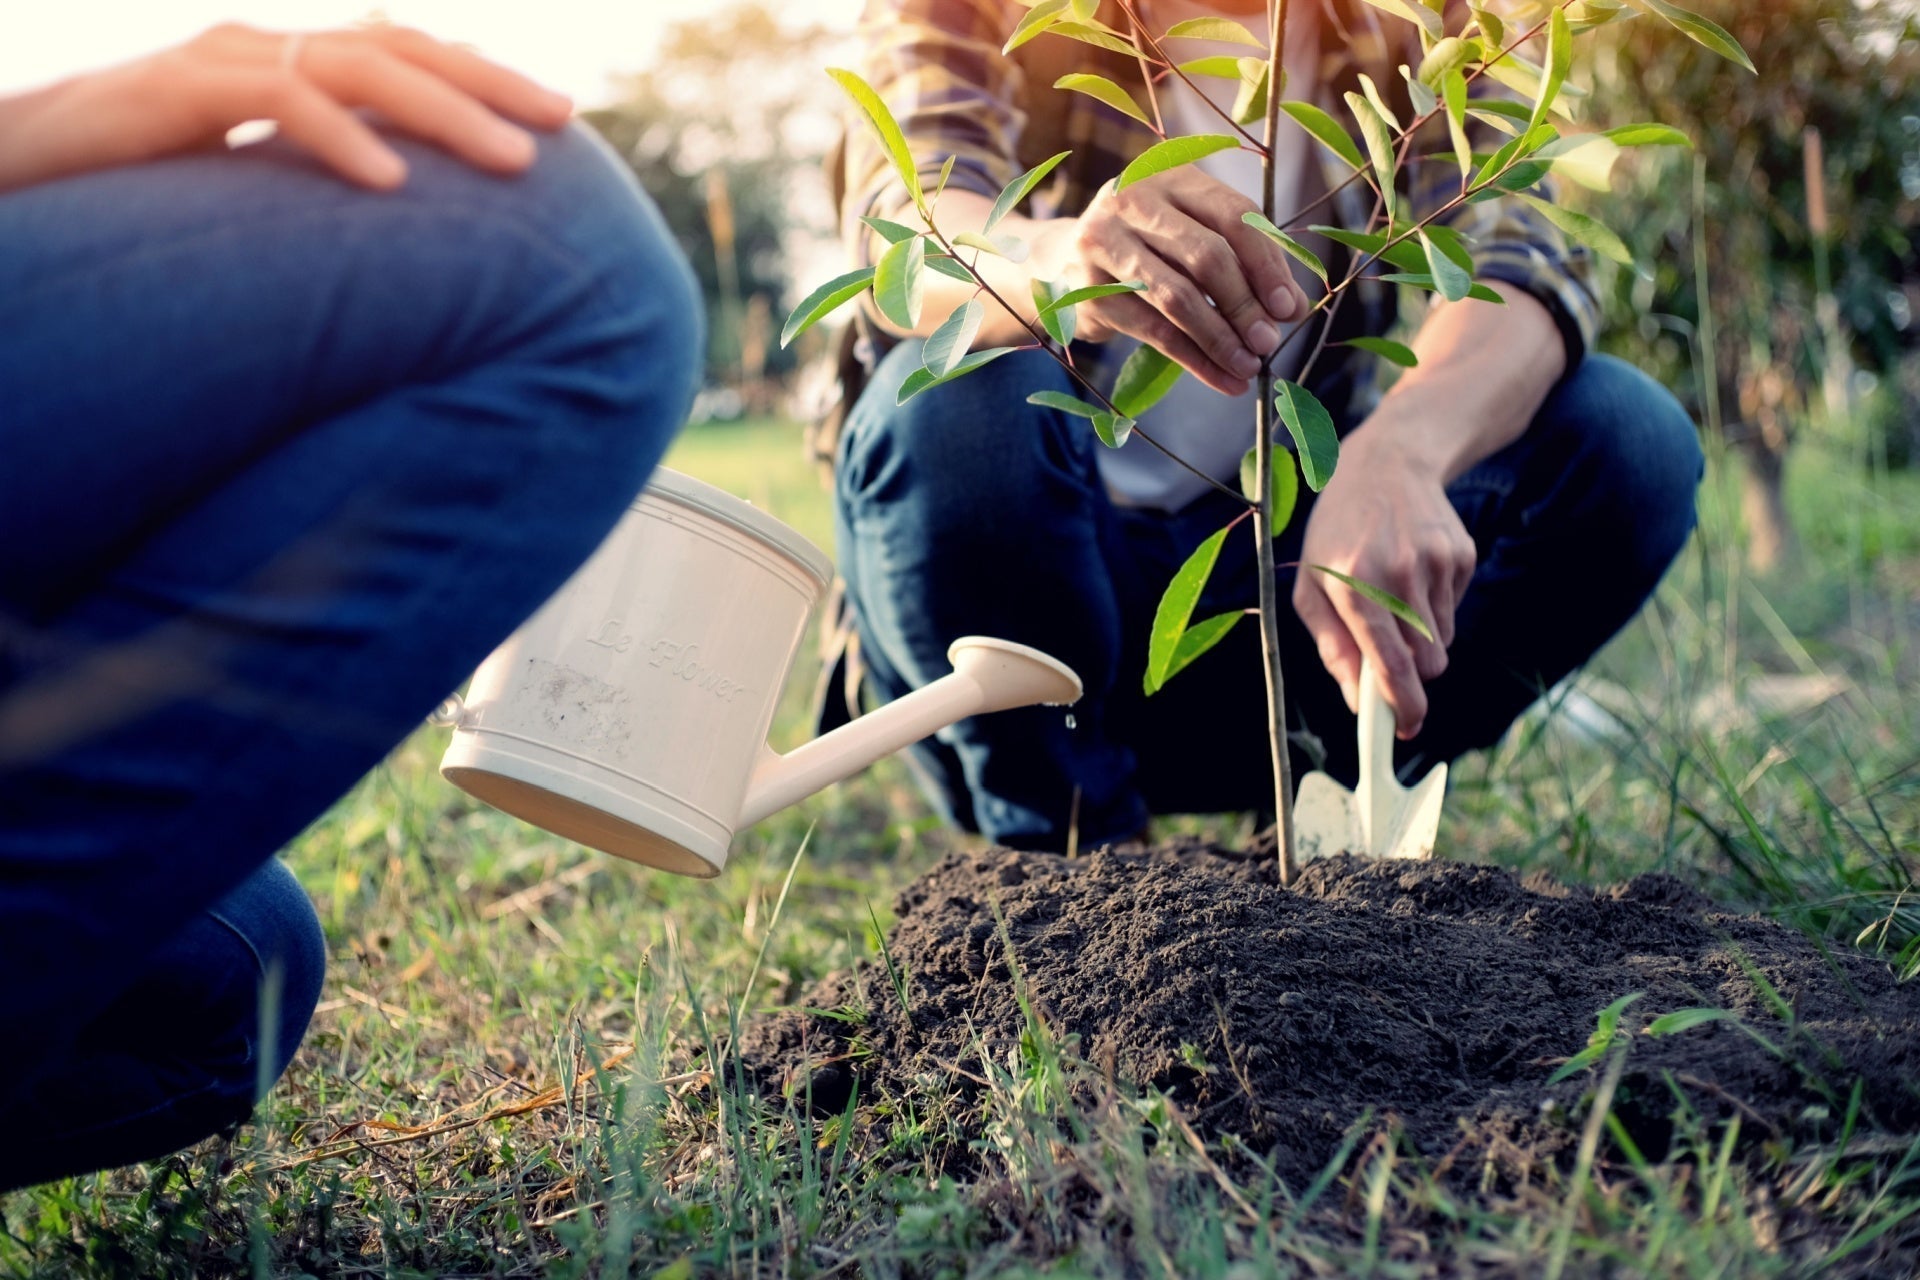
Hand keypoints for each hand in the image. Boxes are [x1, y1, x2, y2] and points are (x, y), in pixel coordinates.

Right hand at [0, 23, 572, 194]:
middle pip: (400, 47)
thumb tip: (396, 241)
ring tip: (513, 163)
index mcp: (285, 70)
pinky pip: (276, 101)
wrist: (8, 167)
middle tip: (564, 123)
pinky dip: (341, 138)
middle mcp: (262, 50)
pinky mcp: (176, 90)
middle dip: (488, 83)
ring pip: (357, 65)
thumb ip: (311, 199)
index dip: (479, 80)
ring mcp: (220, 61)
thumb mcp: (241, 194)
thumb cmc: (124, 192)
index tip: (557, 119)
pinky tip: (394, 184)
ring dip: (444, 114)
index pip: (402, 57)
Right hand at [1027, 166, 1310, 394]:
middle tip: (1270, 342)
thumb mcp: (1192, 236)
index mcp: (1170, 175)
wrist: (1060, 260)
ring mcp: (1104, 243)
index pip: (1232, 214)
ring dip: (1220, 338)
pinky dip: (1194, 360)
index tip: (1287, 307)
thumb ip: (1244, 261)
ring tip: (1249, 366)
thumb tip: (1291, 308)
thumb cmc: (1146, 246)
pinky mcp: (1088, 289)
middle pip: (1205, 255)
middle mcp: (1132, 200)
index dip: (1266, 263)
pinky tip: (1222, 379)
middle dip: (1245, 305)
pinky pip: (1153, 331)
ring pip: (1177, 297)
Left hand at [1291, 429, 1477, 737]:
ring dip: (1421, 638)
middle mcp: (1399, 574)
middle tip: (1390, 655)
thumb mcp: (1313, 586)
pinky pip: (1454, 611)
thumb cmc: (1337, 533)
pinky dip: (1435, 607)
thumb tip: (1357, 701)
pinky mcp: (1462, 556)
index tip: (1405, 729)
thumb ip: (1333, 647)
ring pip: (1443, 642)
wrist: (1387, 464)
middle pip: (1428, 664)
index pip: (1390, 663)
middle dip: (1412, 674)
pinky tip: (1413, 573)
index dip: (1401, 704)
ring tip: (1395, 597)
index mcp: (1354, 585)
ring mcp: (1435, 563)